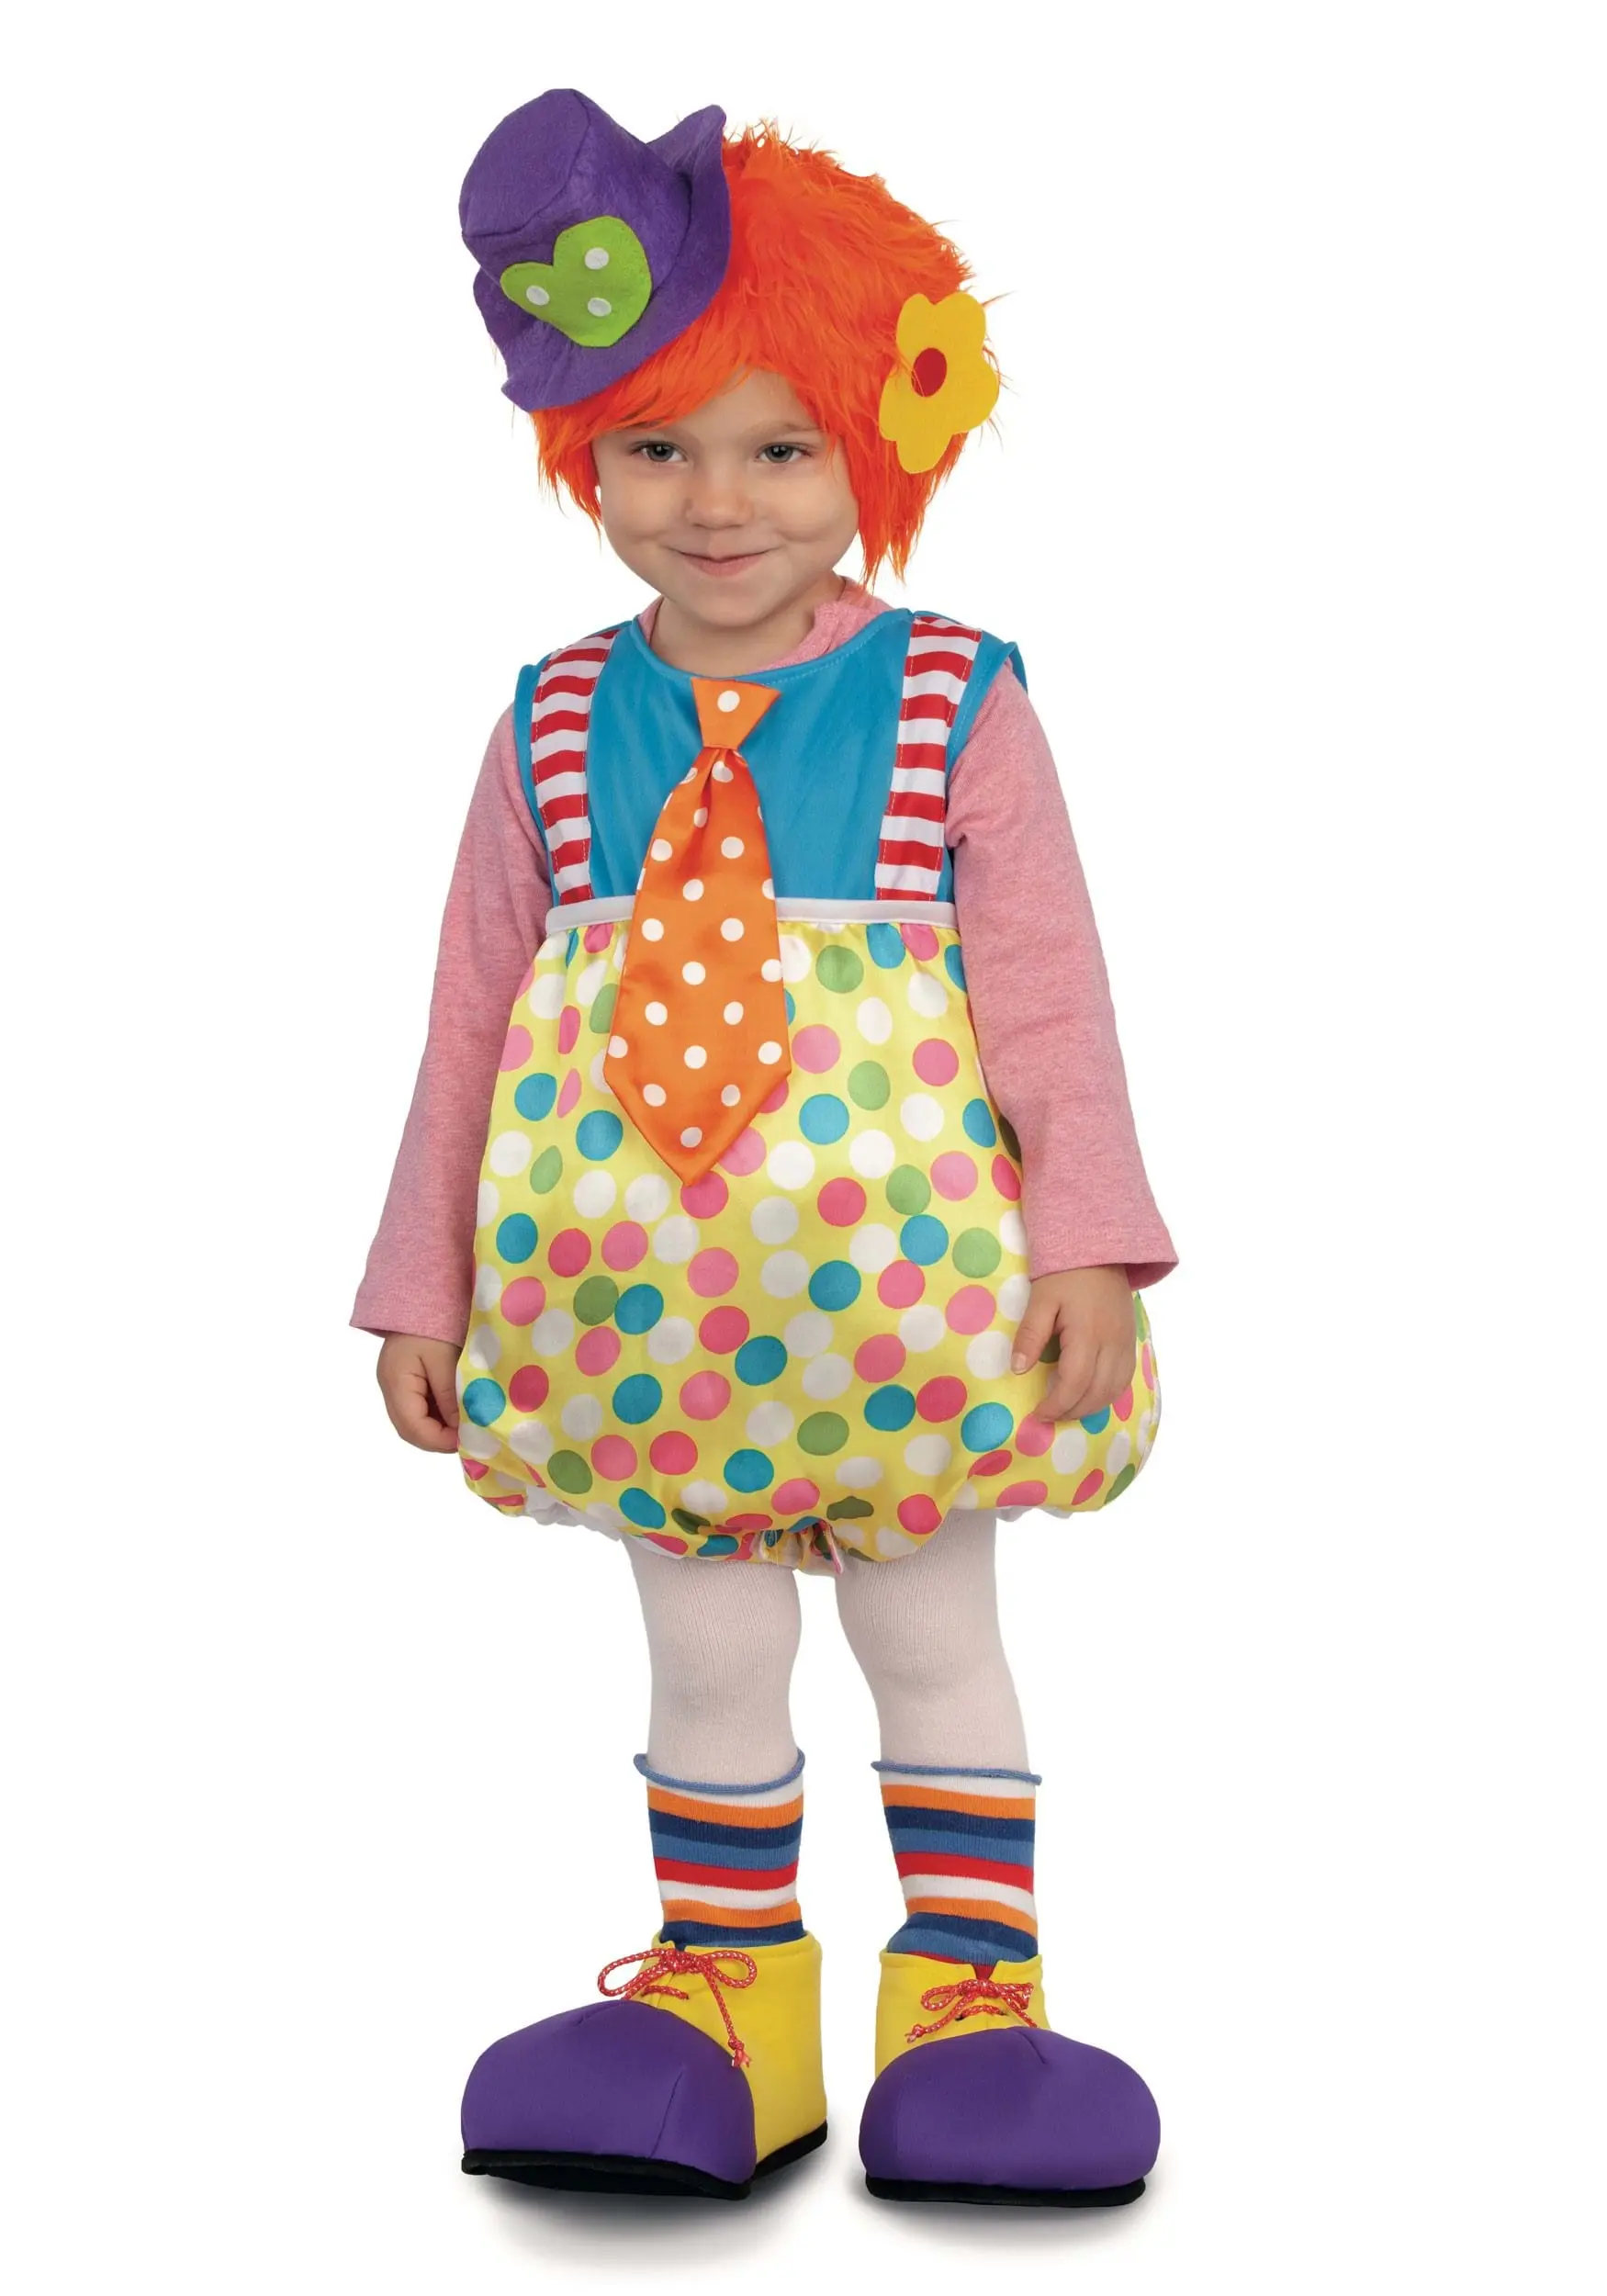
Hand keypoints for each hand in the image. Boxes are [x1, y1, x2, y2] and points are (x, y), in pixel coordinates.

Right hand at [376, 1334, 462, 1452]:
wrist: (423, 1294)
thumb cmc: (435, 1323)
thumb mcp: (447, 1359)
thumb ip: (451, 1396)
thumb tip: (459, 1429)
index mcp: (396, 1382)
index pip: (412, 1426)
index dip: (439, 1441)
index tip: (466, 1441)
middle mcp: (390, 1388)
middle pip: (409, 1429)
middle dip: (438, 1440)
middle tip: (468, 1439)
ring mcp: (394, 1385)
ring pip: (412, 1422)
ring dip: (437, 1430)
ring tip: (465, 1428)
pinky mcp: (404, 1380)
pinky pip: (417, 1408)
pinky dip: (436, 1417)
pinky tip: (456, 1414)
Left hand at [1010, 1266, 1135, 1422]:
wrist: (1099, 1249)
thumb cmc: (1064, 1273)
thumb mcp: (1040, 1300)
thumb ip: (1030, 1335)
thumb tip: (1018, 1369)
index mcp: (1088, 1333)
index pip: (1075, 1382)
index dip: (1056, 1404)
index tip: (1038, 1412)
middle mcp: (1113, 1342)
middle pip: (1097, 1392)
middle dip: (1072, 1410)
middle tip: (1048, 1414)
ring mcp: (1126, 1342)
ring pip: (1114, 1390)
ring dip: (1091, 1407)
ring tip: (1066, 1409)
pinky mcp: (1131, 1340)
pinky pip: (1124, 1378)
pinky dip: (1107, 1394)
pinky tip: (1089, 1396)